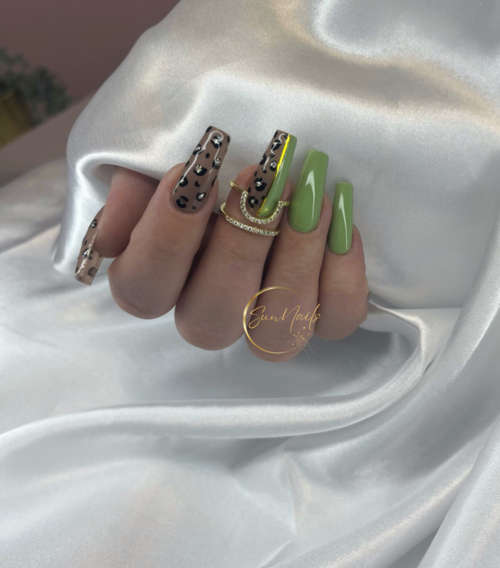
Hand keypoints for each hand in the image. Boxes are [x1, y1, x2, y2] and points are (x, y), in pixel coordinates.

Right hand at [75, 127, 368, 361]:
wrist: (284, 92)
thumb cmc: (211, 111)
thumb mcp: (152, 128)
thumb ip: (126, 183)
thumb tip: (111, 243)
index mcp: (161, 267)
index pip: (142, 290)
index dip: (165, 242)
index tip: (194, 175)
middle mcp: (211, 301)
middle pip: (207, 322)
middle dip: (236, 250)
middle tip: (260, 180)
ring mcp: (269, 310)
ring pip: (274, 334)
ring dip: (293, 264)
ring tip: (311, 197)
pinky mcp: (325, 305)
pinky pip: (335, 319)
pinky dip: (342, 277)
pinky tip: (341, 222)